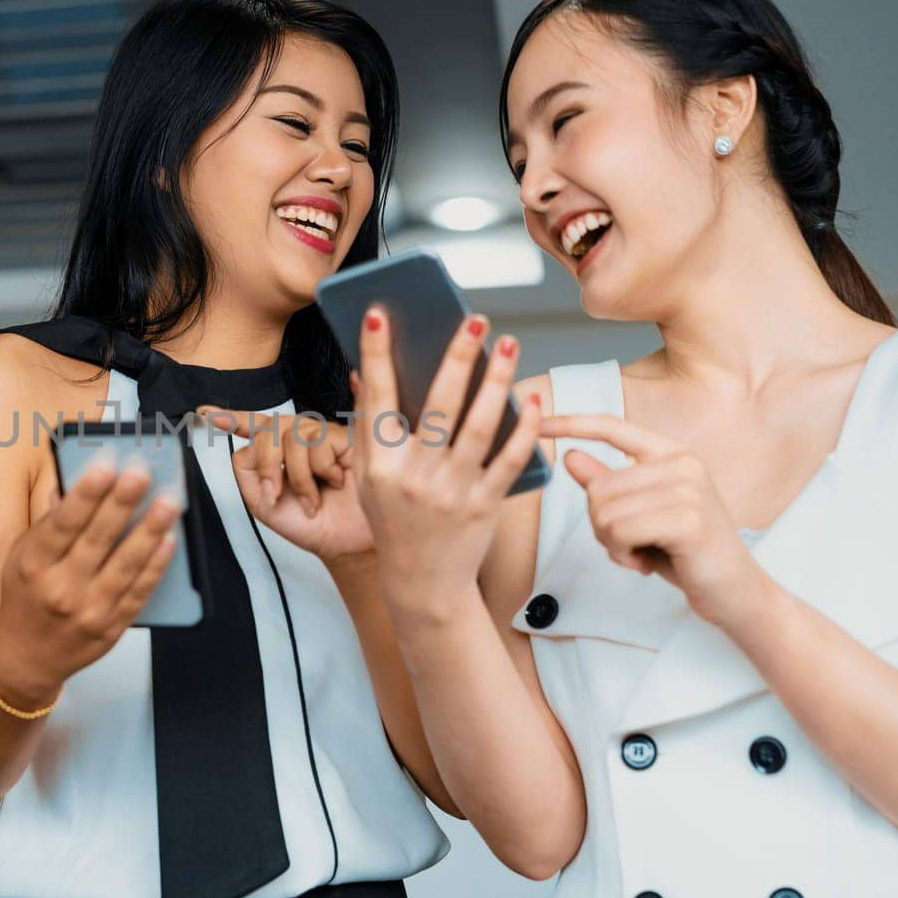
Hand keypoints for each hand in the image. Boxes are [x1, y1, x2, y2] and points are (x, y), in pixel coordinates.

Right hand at [0, 462, 180, 707]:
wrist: (24, 658)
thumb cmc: (24, 599)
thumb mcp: (21, 557)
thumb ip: (48, 523)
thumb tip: (74, 483)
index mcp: (34, 564)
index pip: (63, 524)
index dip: (86, 494)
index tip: (106, 465)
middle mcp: (60, 588)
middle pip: (97, 540)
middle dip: (122, 502)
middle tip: (143, 473)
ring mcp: (88, 610)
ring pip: (125, 565)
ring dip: (150, 530)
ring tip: (169, 502)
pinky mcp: (111, 627)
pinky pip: (139, 592)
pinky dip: (156, 566)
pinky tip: (169, 541)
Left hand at [204, 407, 370, 561]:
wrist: (341, 543)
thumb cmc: (308, 525)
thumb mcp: (263, 503)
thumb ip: (247, 472)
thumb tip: (247, 444)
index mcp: (279, 453)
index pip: (255, 428)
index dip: (233, 418)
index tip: (206, 413)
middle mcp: (300, 439)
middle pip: (269, 429)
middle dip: (268, 465)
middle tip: (275, 495)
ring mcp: (322, 436)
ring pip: (293, 436)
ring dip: (299, 477)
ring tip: (312, 500)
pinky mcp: (345, 438)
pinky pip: (319, 442)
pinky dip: (322, 471)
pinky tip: (335, 483)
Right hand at [352, 308, 543, 615]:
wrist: (423, 583)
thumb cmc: (394, 522)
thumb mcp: (368, 478)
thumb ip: (368, 428)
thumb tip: (364, 373)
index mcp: (378, 464)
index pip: (376, 398)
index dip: (376, 353)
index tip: (381, 314)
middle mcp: (413, 476)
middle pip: (437, 406)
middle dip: (456, 357)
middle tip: (475, 320)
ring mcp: (451, 491)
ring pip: (479, 427)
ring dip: (496, 382)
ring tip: (508, 345)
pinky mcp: (485, 505)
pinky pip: (509, 460)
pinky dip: (524, 430)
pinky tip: (534, 401)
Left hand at [538, 415, 768, 627]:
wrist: (735, 591)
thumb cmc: (686, 552)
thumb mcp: (641, 513)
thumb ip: (608, 483)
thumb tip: (570, 456)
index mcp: (671, 453)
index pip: (613, 427)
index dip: (572, 424)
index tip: (538, 422)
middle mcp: (681, 463)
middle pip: (598, 486)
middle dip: (601, 525)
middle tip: (631, 544)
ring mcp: (687, 489)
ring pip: (603, 511)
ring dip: (612, 544)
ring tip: (643, 552)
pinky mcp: (686, 520)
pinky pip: (619, 531)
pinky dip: (623, 554)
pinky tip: (647, 563)